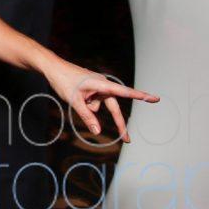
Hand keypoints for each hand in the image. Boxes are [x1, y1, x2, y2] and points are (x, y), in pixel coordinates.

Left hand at [42, 57, 157, 142]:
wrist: (52, 67)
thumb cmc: (63, 80)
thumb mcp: (74, 100)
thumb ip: (87, 116)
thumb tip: (98, 132)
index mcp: (102, 84)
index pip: (125, 92)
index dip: (141, 96)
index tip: (156, 99)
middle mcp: (103, 85)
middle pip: (114, 108)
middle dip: (118, 123)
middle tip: (128, 140)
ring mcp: (97, 87)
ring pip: (97, 106)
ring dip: (87, 106)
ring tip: (73, 94)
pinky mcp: (91, 89)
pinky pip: (92, 102)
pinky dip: (84, 103)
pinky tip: (74, 94)